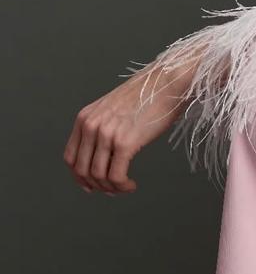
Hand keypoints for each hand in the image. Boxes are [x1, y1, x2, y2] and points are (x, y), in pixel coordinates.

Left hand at [62, 59, 192, 194]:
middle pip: (82, 170)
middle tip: (112, 190)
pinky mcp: (125, 143)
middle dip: (96, 186)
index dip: (79, 177)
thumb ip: (101, 127)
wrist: (167, 82)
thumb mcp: (112, 108)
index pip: (70, 157)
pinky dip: (122, 186)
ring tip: (125, 186)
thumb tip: (102, 156)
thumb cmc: (147, 95)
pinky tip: (132, 184)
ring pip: (98, 176)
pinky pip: (116, 176)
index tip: (91, 185)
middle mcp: (91, 126)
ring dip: (111, 188)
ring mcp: (107, 134)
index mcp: (85, 118)